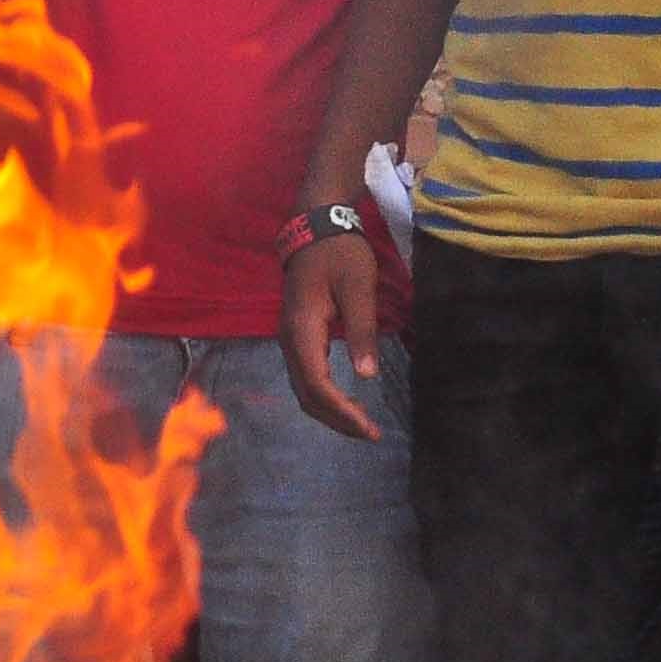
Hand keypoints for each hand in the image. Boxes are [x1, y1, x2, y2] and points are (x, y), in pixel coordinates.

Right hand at [279, 230, 386, 441]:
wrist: (315, 227)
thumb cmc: (340, 254)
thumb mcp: (358, 288)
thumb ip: (361, 331)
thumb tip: (366, 376)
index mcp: (303, 329)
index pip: (316, 384)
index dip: (341, 411)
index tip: (369, 428)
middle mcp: (289, 340)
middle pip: (306, 394)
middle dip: (337, 419)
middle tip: (370, 434)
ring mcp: (290, 339)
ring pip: (304, 389)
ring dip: (331, 411)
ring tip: (362, 424)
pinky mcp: (297, 336)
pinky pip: (307, 376)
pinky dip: (326, 396)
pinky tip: (348, 400)